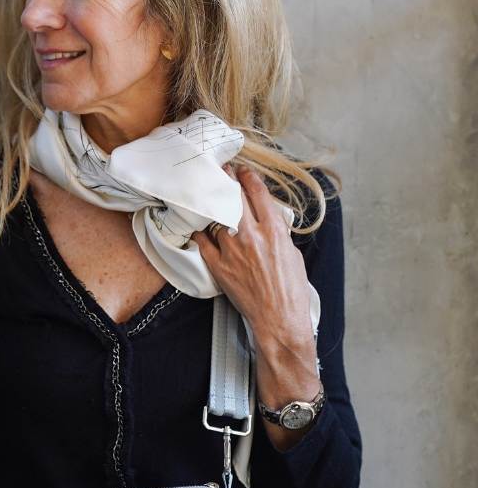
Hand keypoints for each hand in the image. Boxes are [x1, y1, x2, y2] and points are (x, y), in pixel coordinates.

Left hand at [191, 163, 321, 450]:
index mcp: (274, 231)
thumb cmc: (291, 290)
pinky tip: (195, 225)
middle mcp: (252, 236)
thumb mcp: (293, 254)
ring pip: (215, 218)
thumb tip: (269, 222)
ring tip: (204, 193)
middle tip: (219, 171)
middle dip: (226, 181)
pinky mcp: (219, 267)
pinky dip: (198, 232)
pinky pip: (202, 243)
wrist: (278, 317)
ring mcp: (233, 251)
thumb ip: (278, 234)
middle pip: (234, 199)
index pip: (258, 194)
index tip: (241, 170)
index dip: (248, 179)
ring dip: (210, 204)